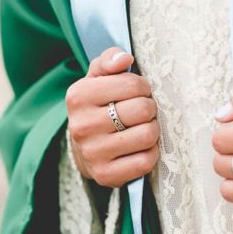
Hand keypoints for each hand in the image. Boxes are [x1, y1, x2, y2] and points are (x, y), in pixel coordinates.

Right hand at [66, 47, 159, 186]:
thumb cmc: (98, 106)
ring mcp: (93, 153)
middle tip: (143, 112)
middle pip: (143, 110)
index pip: (134, 84)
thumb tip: (125, 58)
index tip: (138, 93)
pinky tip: (141, 148)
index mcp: (79, 96)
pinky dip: (151, 153)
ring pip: (147, 135)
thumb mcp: (98, 78)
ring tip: (143, 128)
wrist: (84, 148)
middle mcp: (82, 125)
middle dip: (150, 109)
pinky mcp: (105, 175)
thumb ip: (109, 61)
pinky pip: (145, 162)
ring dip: (153, 131)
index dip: (144, 88)